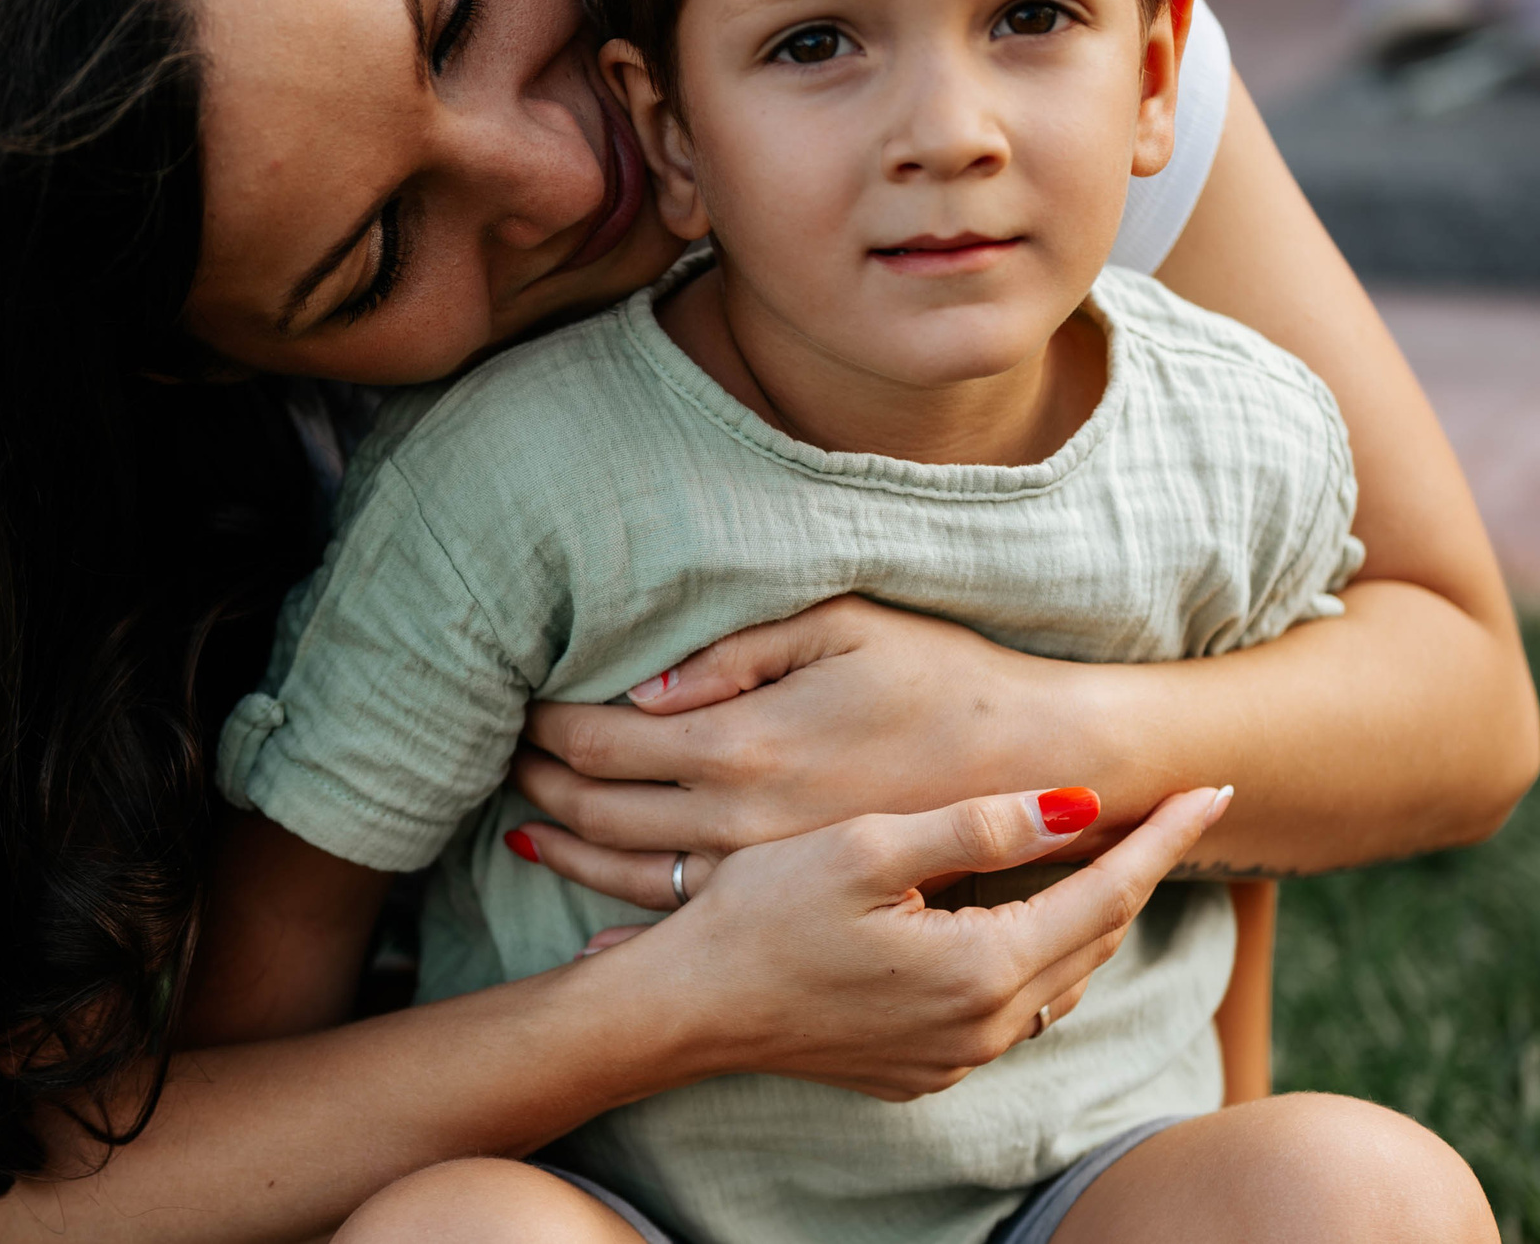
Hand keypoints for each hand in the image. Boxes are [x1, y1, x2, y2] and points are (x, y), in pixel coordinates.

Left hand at [518, 596, 1078, 858]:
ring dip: (566, 847)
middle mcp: (739, 822)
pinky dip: (621, 907)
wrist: (1036, 766)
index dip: (548, 724)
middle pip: (598, 811)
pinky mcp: (791, 897)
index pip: (603, 742)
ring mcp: (763, 871)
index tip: (517, 704)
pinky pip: (684, 912)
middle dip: (540, 782)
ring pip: (627, 872)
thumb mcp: (840, 628)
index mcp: (743, 745)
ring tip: (525, 823)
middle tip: (502, 757)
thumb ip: (735, 657)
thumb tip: (643, 693)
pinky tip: (590, 898)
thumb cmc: (940, 678)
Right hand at [568, 785, 1232, 1098]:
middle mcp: (984, 1027)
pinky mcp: (922, 1068)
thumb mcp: (868, 846)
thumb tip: (1078, 802)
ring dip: (1090, 916)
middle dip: (1141, 870)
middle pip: (1095, 939)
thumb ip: (977, 826)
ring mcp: (954, 1057)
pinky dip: (1035, 954)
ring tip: (1114, 853)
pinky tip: (1024, 915)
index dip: (1166, 835)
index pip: (1108, 891)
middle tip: (1176, 809)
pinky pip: (1009, 1008)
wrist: (687, 1008)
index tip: (1215, 786)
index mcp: (983, 966)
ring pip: (1057, 978)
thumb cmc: (761, 914)